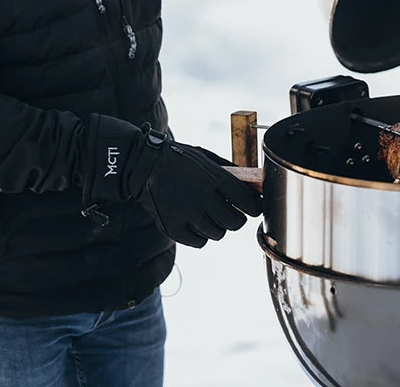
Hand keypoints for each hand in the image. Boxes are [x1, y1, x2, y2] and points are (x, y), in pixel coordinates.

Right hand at [138, 138, 261, 246]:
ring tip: (212, 216)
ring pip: (219, 234)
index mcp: (215, 178)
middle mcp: (203, 198)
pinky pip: (200, 242)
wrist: (144, 165)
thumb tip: (252, 185)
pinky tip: (197, 223)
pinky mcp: (174, 229)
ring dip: (220, 226)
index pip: (248, 202)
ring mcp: (188, 215)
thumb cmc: (179, 159)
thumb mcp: (207, 157)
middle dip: (238, 218)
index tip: (254, 207)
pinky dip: (202, 235)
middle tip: (233, 213)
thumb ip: (229, 171)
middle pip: (236, 222)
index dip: (255, 207)